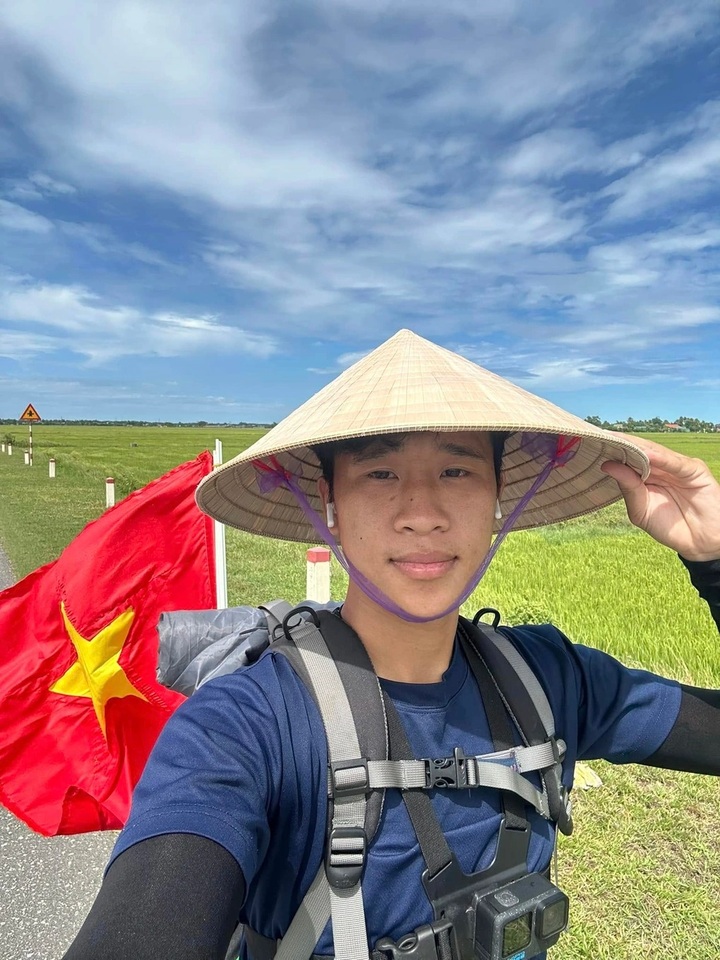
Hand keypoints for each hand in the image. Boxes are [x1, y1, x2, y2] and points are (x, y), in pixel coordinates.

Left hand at [601, 434, 719, 561]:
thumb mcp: (641, 510)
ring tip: (615, 438)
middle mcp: (660, 467)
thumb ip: (627, 488)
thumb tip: (607, 465)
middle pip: (638, 450)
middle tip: (596, 434)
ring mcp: (677, 467)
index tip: (589, 442)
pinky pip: (674, 462)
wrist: (699, 543)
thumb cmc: (669, 526)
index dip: (610, 450)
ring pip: (654, 452)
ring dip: (635, 445)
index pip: (626, 458)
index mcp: (645, 476)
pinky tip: (644, 453)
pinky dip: (659, 457)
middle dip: (619, 443)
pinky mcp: (694, 470)